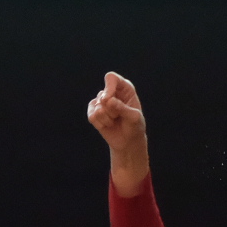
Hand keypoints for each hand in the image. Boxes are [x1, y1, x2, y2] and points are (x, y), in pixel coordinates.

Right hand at [86, 71, 149, 195]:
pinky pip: (90, 113)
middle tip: (118, 117)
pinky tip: (105, 126)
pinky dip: (97, 121)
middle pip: (103, 92)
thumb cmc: (136, 131)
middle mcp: (113, 95)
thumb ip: (121, 108)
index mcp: (126, 91)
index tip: (112, 98)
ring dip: (104, 116)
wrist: (128, 147)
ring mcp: (102, 105)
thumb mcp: (135, 119)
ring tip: (113, 123)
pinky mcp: (95, 116)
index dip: (111, 87)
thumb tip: (107, 100)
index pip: (113, 79)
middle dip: (110, 106)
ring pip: (95, 104)